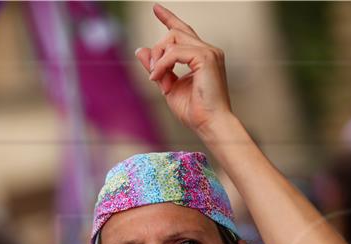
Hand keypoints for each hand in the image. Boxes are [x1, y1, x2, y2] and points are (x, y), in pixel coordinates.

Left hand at [135, 4, 231, 135]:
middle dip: (158, 50)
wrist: (210, 125)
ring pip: (173, 39)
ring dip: (158, 59)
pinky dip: (162, 64)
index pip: (183, 31)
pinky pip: (175, 52)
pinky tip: (158, 78)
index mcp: (202, 56)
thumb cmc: (194, 112)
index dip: (168, 18)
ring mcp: (209, 52)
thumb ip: (157, 68)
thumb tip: (141, 50)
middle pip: (174, 33)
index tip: (155, 8)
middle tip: (154, 75)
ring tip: (157, 79)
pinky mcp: (206, 58)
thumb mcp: (168, 86)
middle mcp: (208, 50)